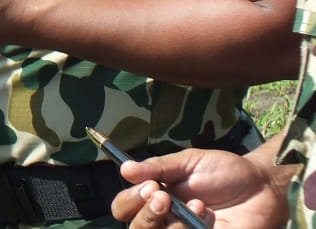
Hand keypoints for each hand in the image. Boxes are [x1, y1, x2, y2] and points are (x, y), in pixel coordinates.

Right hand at [110, 148, 291, 228]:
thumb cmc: (223, 171)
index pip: (124, 207)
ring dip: (173, 224)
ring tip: (196, 204)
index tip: (150, 186)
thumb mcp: (188, 162)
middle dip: (146, 214)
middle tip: (164, 197)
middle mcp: (164, 219)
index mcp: (154, 197)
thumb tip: (125, 169)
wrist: (261, 186)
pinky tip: (208, 216)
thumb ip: (158, 167)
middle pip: (136, 228)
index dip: (130, 200)